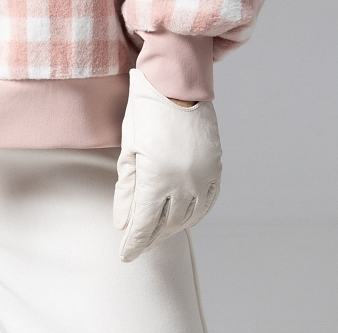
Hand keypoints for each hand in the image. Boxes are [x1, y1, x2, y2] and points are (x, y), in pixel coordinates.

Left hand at [113, 67, 221, 261]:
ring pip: (188, 217)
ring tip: (159, 231)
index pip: (143, 223)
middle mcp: (183, 182)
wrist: (177, 82)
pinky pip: (208, 201)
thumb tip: (122, 221)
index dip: (134, 242)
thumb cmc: (146, 110)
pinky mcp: (215, 167)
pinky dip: (196, 213)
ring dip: (172, 227)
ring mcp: (202, 176)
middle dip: (151, 236)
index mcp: (156, 177)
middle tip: (139, 243)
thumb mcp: (129, 147)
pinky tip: (185, 217)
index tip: (125, 255)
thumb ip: (126, 186)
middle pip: (166, 223)